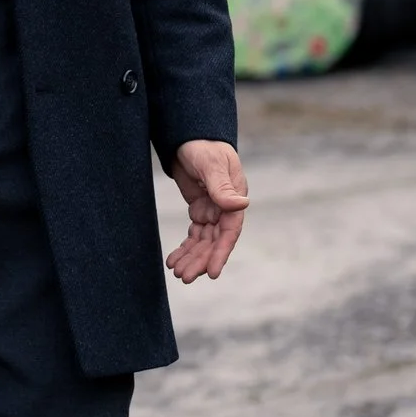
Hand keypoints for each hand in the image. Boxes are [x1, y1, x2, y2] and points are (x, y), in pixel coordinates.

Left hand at [164, 139, 247, 282]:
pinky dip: (184, 248)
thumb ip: (222, 187)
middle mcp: (225, 209)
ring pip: (202, 242)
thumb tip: (242, 205)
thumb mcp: (212, 165)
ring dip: (191, 258)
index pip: (229, 232)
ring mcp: (212, 211)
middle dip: (200, 261)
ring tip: (177, 274)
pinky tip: (173, 260)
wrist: (188, 138)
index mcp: (234, 200)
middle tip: (185, 278)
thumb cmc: (204, 147)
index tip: (211, 273)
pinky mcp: (199, 211)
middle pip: (213, 242)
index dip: (220, 253)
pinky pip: (193, 235)